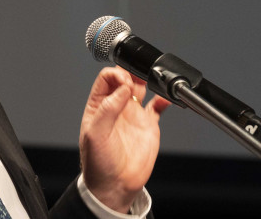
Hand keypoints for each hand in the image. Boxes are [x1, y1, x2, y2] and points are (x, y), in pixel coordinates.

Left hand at [79, 67, 170, 212]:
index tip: (124, 83)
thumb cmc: (98, 163)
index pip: (107, 78)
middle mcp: (116, 106)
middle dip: (132, 73)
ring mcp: (133, 114)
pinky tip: (165, 98)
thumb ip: (108, 108)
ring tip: (150, 83)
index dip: (116, 75)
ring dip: (147, 81)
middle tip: (137, 82)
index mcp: (99, 105)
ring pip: (141, 87)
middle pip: (125, 78)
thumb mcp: (96, 133)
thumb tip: (123, 87)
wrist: (115, 186)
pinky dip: (163, 99)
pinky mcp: (148, 125)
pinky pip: (157, 106)